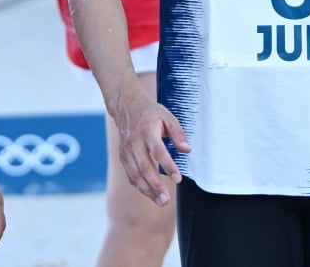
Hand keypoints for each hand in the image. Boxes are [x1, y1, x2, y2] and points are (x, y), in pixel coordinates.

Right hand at [112, 84, 190, 205]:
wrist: (127, 108)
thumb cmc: (152, 113)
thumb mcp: (168, 117)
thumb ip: (178, 134)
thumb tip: (187, 150)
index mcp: (147, 131)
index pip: (158, 151)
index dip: (168, 166)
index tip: (178, 178)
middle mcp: (134, 143)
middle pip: (144, 167)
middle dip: (156, 186)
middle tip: (166, 200)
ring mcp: (126, 151)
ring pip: (135, 175)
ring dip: (148, 190)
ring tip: (161, 201)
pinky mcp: (122, 157)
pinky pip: (130, 175)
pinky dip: (140, 186)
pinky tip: (150, 194)